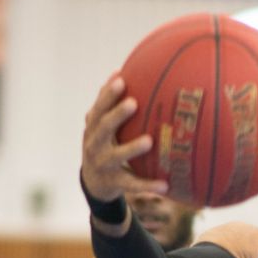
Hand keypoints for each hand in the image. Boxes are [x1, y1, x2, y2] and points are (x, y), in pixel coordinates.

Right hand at [80, 75, 168, 202]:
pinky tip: (165, 185)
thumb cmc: (103, 144)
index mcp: (93, 128)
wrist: (94, 182)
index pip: (98, 108)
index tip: (120, 80)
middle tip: (133, 103)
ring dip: (131, 148)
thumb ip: (108, 104)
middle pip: (103, 128)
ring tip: (149, 141)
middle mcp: (94, 145)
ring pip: (117, 156)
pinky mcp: (115, 183)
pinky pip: (133, 184)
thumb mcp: (101, 126)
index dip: (107, 95)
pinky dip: (148, 185)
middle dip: (117, 115)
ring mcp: (104, 165)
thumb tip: (119, 71)